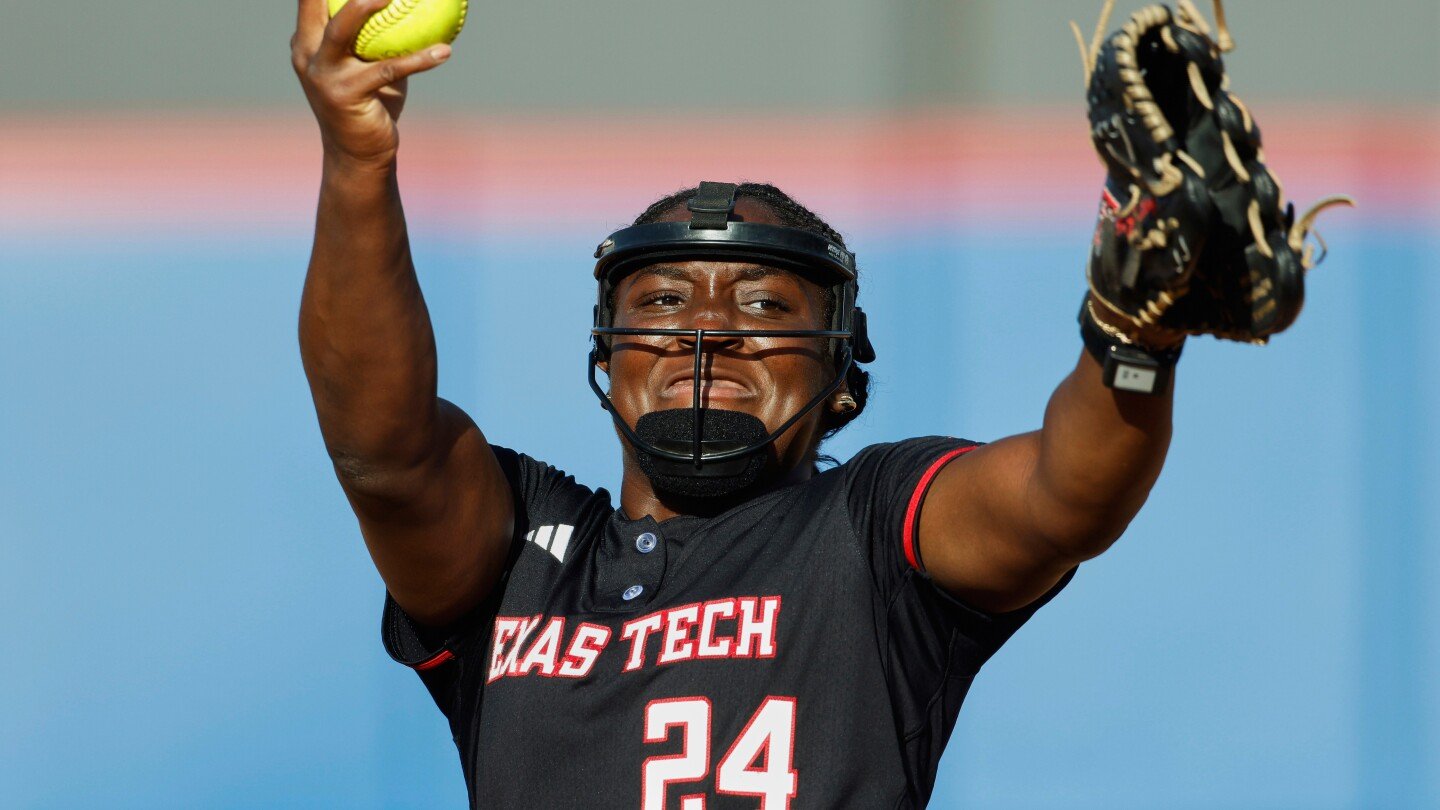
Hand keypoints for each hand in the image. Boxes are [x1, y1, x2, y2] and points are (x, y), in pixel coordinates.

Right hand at [291, 0, 452, 168]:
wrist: (359, 154)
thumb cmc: (371, 104)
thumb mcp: (370, 63)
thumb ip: (378, 33)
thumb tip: (414, 4)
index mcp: (308, 39)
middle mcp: (307, 52)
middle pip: (316, 2)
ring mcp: (323, 74)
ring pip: (343, 30)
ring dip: (365, 7)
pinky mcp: (345, 95)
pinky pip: (388, 70)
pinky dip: (419, 59)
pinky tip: (446, 50)